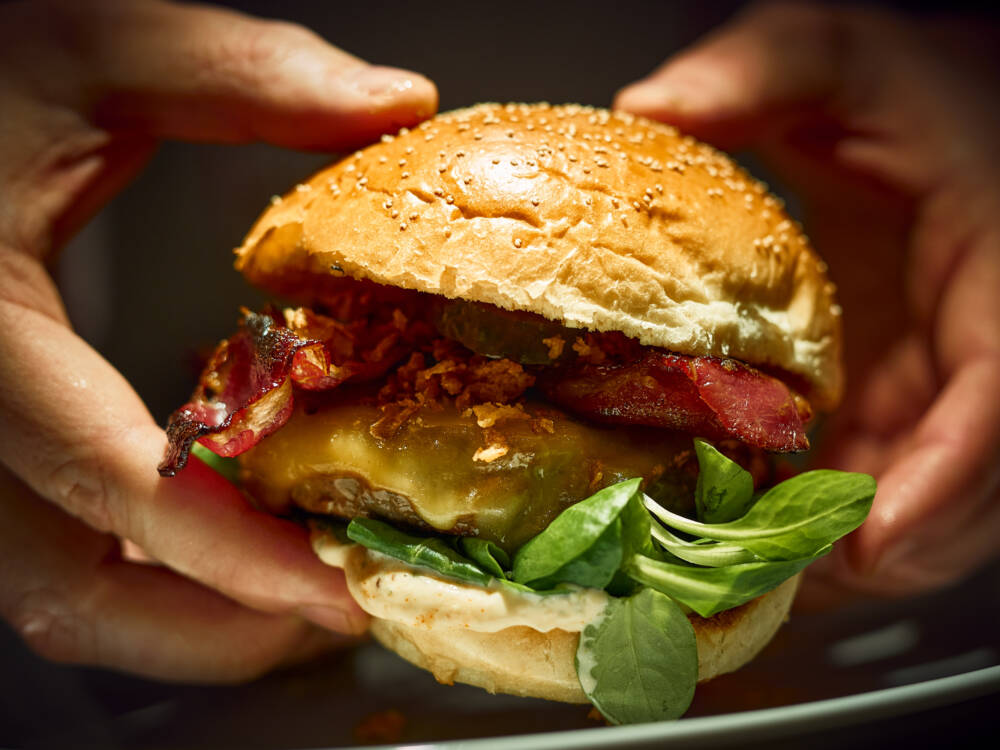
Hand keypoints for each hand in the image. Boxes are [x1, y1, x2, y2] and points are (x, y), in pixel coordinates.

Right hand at [0, 0, 435, 679]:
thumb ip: (238, 74)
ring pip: (54, 593)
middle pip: (68, 590)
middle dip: (213, 627)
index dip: (228, 552)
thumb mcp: (86, 51)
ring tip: (298, 598)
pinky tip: (220, 551)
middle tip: (336, 612)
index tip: (334, 586)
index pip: (108, 477)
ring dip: (184, 619)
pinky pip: (50, 550)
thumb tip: (397, 103)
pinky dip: (144, 574)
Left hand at [615, 2, 999, 603]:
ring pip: (924, 500)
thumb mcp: (838, 53)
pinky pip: (881, 477)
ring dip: (844, 552)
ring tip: (753, 584)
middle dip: (883, 550)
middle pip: (966, 484)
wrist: (940, 109)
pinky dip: (825, 517)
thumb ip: (761, 67)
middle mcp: (978, 343)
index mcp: (994, 272)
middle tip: (780, 590)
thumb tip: (654, 104)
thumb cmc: (908, 84)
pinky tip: (755, 535)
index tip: (876, 542)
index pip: (998, 396)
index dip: (946, 479)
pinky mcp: (906, 395)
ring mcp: (944, 379)